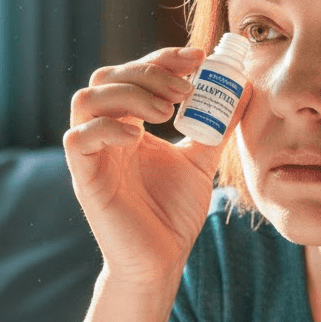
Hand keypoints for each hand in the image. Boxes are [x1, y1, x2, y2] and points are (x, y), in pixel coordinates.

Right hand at [65, 47, 247, 283]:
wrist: (161, 262)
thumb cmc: (173, 214)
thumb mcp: (200, 160)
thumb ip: (216, 126)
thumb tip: (242, 88)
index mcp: (127, 125)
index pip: (132, 73)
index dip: (162, 59)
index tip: (198, 59)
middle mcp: (105, 134)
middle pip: (106, 77)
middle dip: (147, 72)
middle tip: (185, 89)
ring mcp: (92, 155)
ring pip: (86, 99)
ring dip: (128, 93)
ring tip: (165, 112)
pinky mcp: (84, 178)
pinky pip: (78, 139)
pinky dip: (107, 128)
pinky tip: (139, 136)